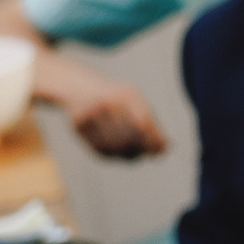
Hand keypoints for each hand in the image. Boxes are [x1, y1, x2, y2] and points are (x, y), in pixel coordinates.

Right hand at [30, 49, 167, 158]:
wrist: (78, 87)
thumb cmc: (116, 98)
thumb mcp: (135, 103)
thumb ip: (152, 124)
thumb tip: (166, 149)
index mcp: (125, 95)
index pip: (144, 123)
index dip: (154, 141)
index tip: (161, 150)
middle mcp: (106, 103)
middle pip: (129, 137)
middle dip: (142, 150)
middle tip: (149, 154)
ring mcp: (90, 114)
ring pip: (114, 146)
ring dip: (129, 155)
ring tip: (137, 155)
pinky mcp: (77, 126)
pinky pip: (99, 148)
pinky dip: (114, 155)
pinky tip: (121, 153)